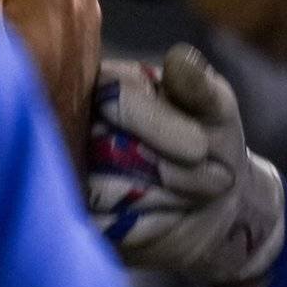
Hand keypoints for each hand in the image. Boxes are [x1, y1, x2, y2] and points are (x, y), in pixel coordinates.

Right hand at [88, 44, 285, 286]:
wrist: (213, 200)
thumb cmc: (211, 138)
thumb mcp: (216, 108)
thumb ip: (198, 86)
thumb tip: (180, 58)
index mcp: (107, 82)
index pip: (117, 100)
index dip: (162, 128)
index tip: (202, 149)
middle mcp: (77, 126)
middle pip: (106, 149)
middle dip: (171, 170)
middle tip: (212, 176)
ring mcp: (70, 173)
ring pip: (102, 191)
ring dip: (164, 197)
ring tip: (193, 193)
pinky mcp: (75, 219)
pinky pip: (101, 228)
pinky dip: (148, 225)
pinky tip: (170, 216)